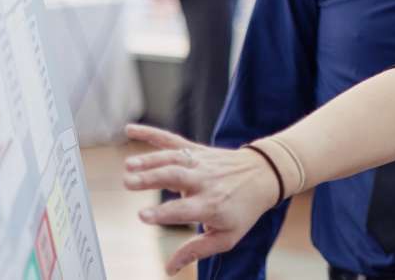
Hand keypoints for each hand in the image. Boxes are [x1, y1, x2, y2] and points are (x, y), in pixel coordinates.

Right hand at [121, 124, 280, 273]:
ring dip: (149, 160)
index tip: (142, 216)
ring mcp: (201, 162)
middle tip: (128, 183)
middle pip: (175, 177)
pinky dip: (151, 133)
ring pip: (173, 159)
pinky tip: (130, 129)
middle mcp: (204, 181)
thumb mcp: (228, 236)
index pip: (183, 209)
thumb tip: (168, 269)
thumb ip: (197, 250)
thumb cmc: (244, 210)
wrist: (266, 174)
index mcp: (211, 205)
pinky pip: (172, 139)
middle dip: (151, 179)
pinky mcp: (198, 150)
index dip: (163, 213)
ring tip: (128, 166)